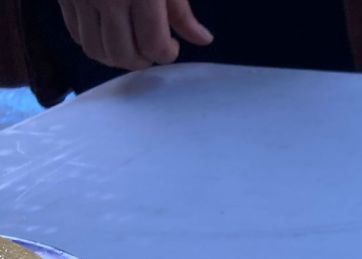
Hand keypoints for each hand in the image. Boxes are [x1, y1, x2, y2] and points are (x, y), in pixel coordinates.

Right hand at [57, 0, 212, 70]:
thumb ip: (182, 10)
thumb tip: (203, 41)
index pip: (153, 44)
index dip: (166, 54)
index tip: (171, 47)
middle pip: (123, 54)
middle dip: (142, 62)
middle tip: (151, 52)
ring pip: (95, 49)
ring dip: (116, 59)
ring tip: (131, 48)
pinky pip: (75, 34)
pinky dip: (93, 44)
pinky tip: (108, 35)